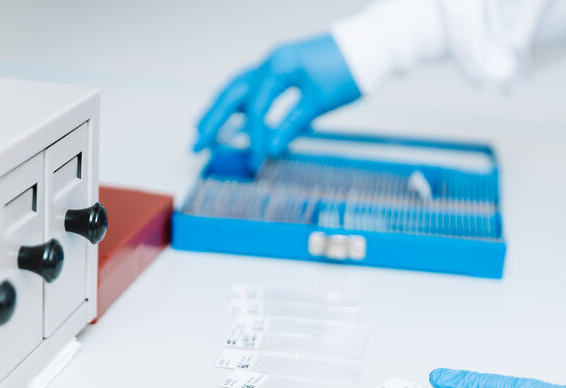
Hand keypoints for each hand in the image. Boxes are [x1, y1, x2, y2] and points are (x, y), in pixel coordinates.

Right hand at [193, 34, 361, 172]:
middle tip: (195, 144)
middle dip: (212, 120)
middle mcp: (270, 63)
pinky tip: (239, 120)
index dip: (253, 140)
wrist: (369, 46)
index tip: (255, 163)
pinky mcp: (284, 69)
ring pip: (239, 89)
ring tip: (205, 131)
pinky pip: (255, 88)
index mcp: (277, 68)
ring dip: (221, 111)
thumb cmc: (349, 69)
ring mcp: (275, 64)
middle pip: (232, 94)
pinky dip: (243, 105)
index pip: (256, 110)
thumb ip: (291, 124)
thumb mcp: (320, 102)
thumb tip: (270, 149)